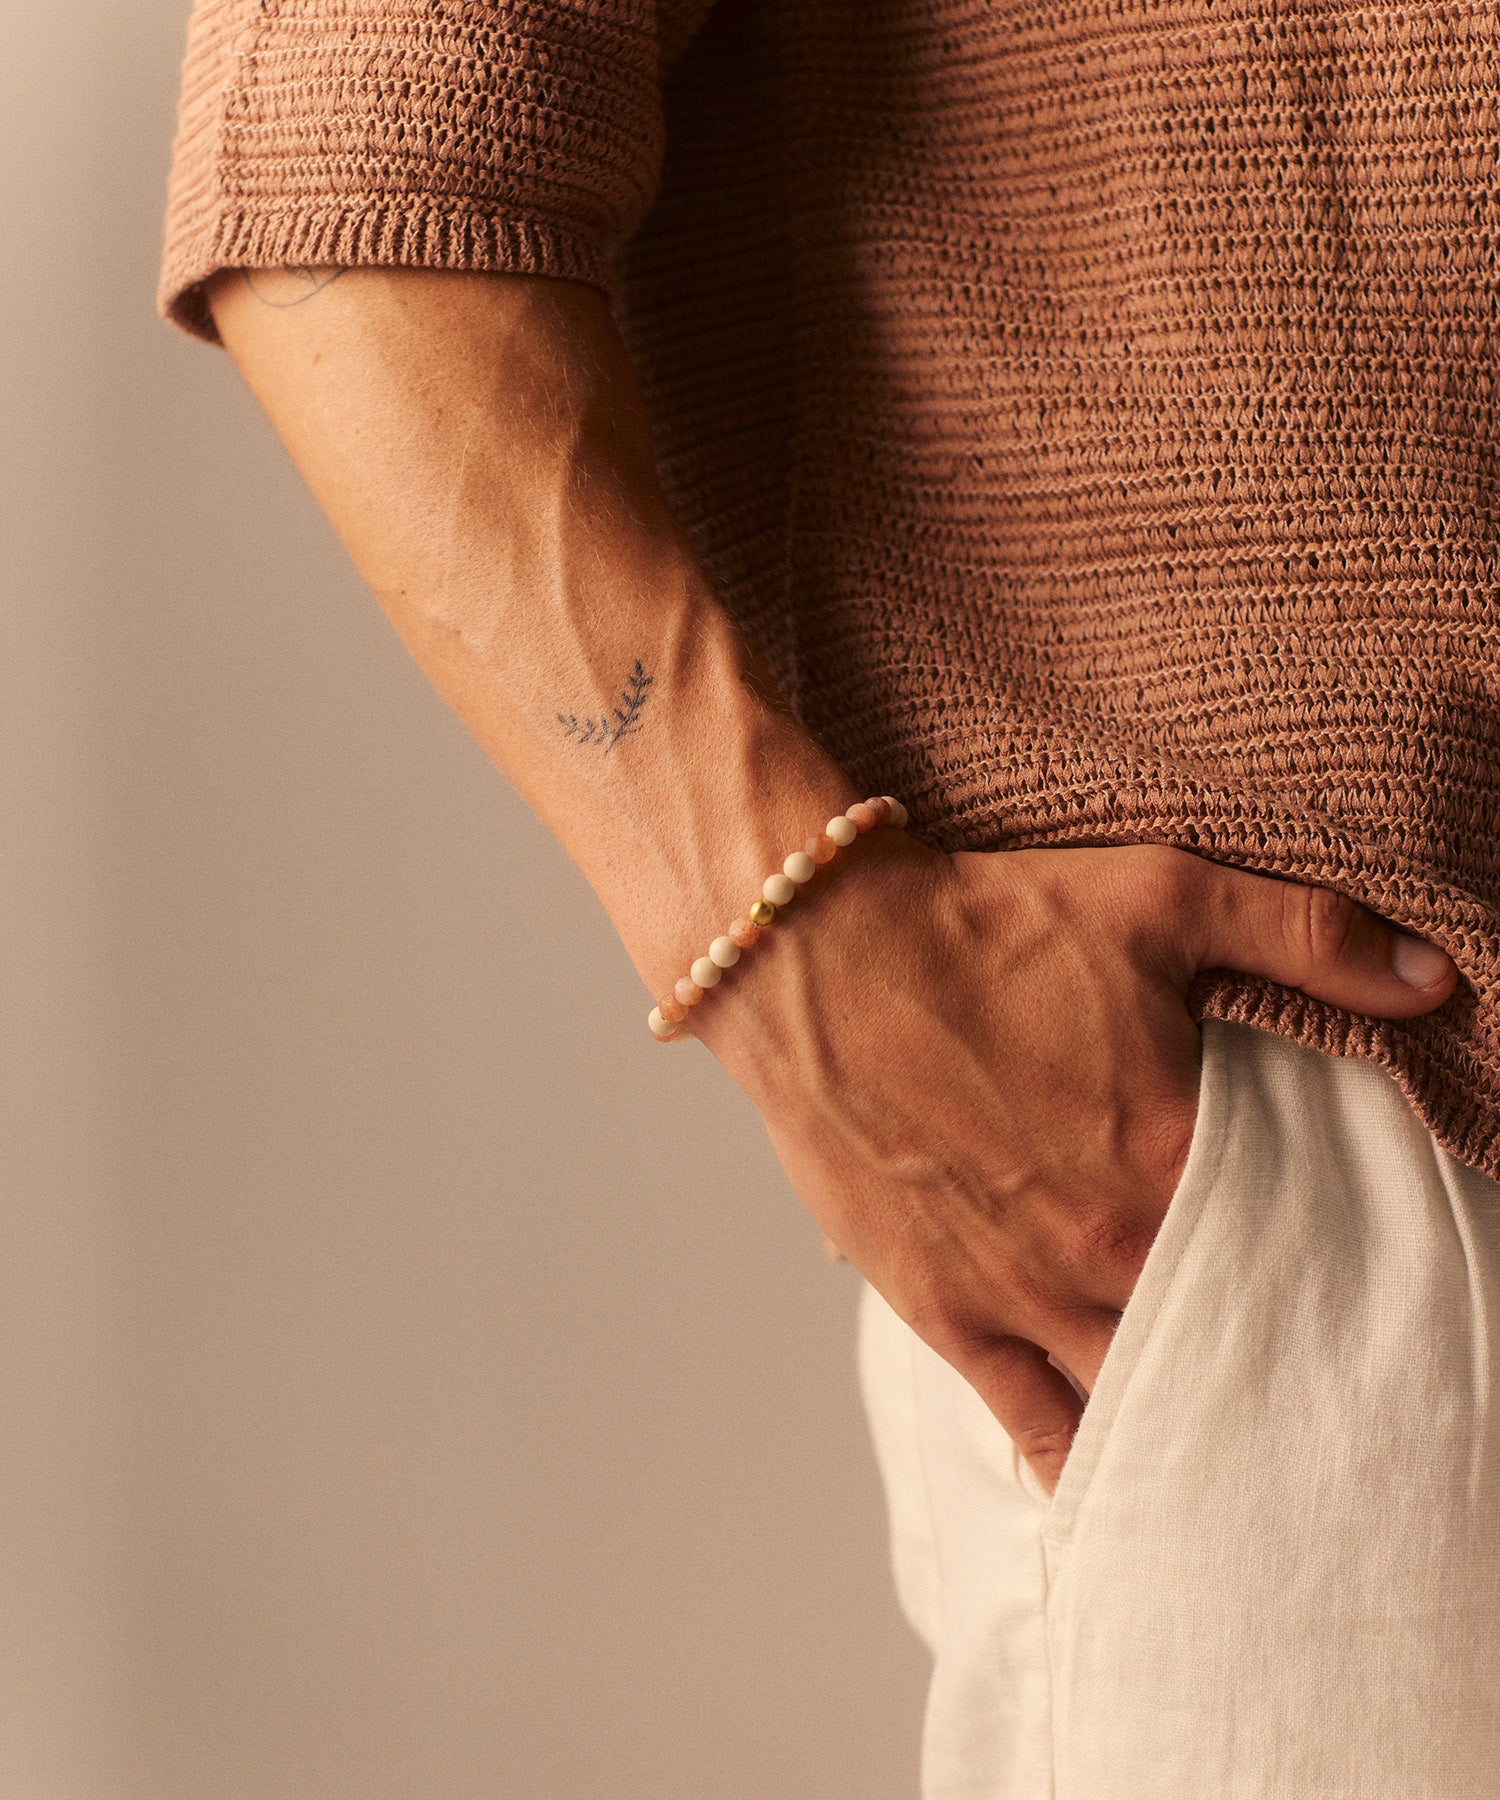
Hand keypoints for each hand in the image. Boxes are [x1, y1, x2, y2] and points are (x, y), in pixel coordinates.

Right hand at [692, 836, 1457, 1491]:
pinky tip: (1127, 1481)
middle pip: (1228, 1340)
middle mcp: (1105, 1244)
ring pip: (1139, 1397)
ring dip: (1193, 1419)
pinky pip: (1031, 1421)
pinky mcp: (944, 1308)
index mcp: (1173, 1153)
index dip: (1341, 1271)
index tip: (1371, 1292)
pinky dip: (1086, 1463)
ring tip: (1243, 1442)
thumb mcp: (1160, 893)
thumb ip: (1307, 937)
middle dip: (1274, 1360)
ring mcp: (1020, 1290)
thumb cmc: (984, 919)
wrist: (817, 951)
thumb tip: (1435, 981)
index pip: (1301, 1248)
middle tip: (1319, 1385)